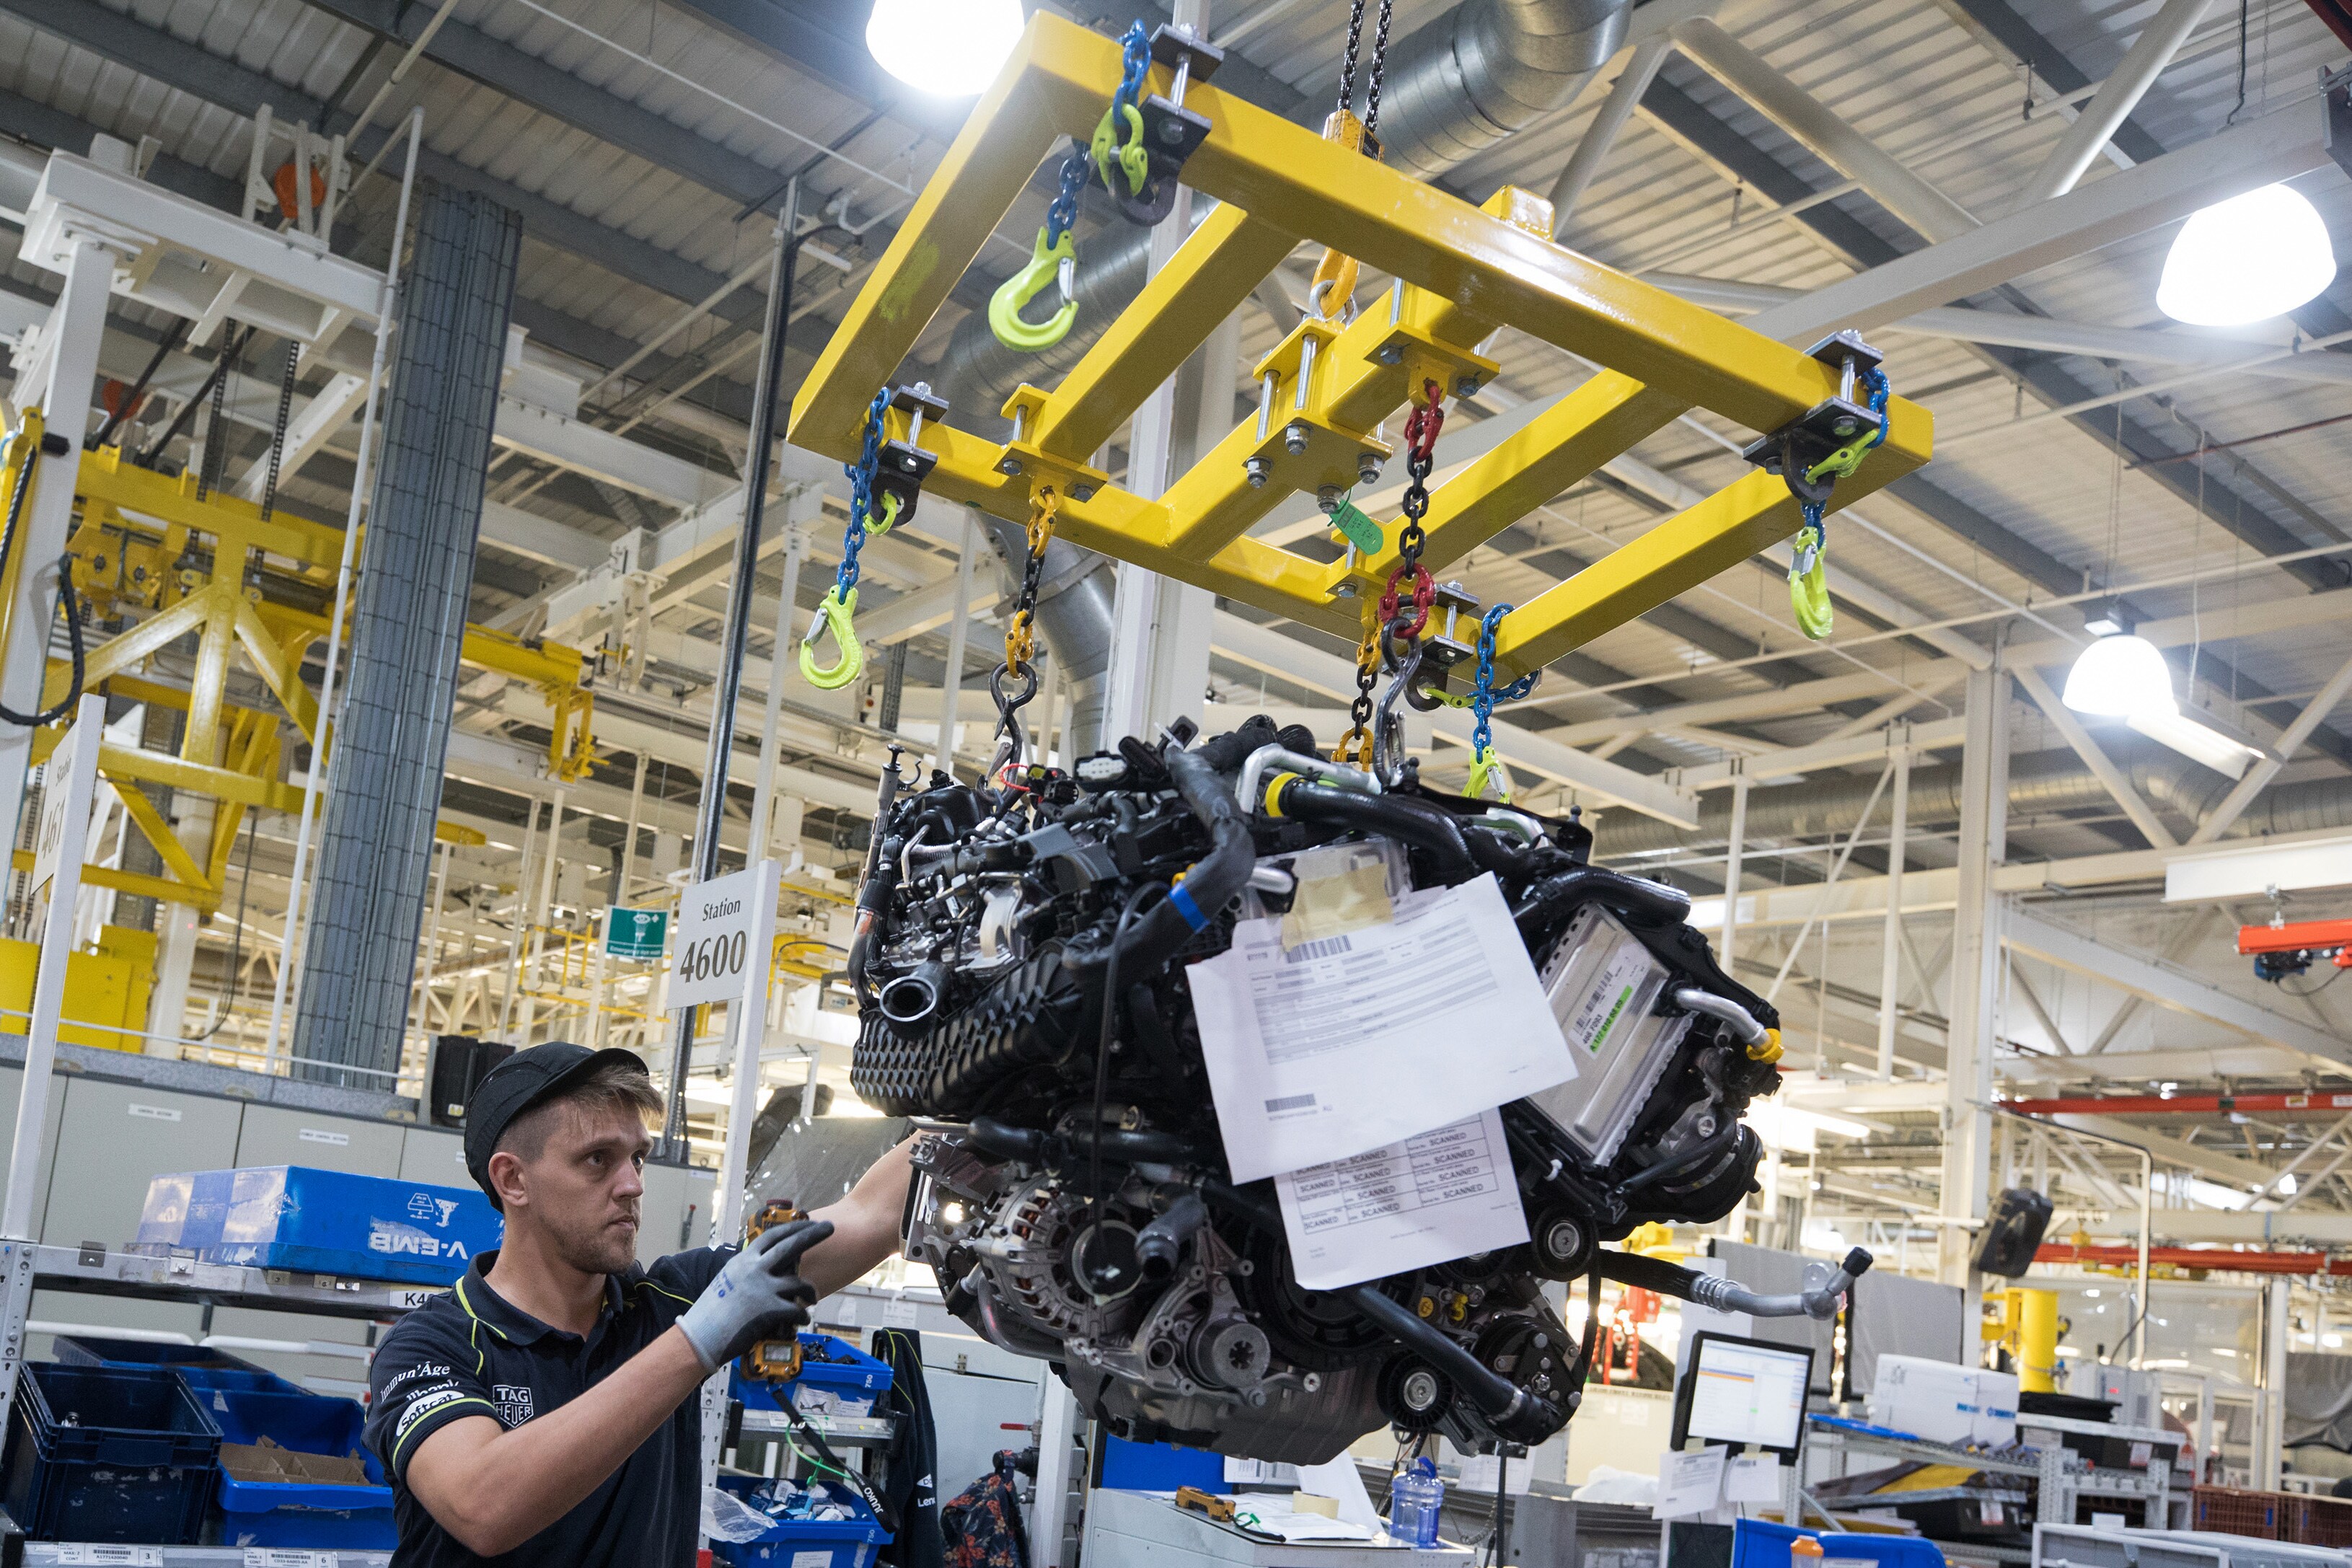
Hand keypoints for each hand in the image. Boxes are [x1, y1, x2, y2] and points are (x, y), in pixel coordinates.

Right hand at [677, 1218, 834, 1372]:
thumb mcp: (728, 1280)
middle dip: (813, 1234)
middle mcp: (754, 1269)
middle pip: (791, 1246)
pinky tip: (802, 1319)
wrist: (700, 1336)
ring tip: (813, 1298)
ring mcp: (762, 1289)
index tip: (808, 1223)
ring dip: (810, 1291)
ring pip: (799, 1283)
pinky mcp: (768, 1310)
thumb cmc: (712, 1311)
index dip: (793, 1227)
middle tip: (830, 1227)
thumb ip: (747, 1271)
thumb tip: (764, 1266)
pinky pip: (796, 1309)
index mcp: (744, 1260)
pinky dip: (802, 1315)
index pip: (773, 1236)